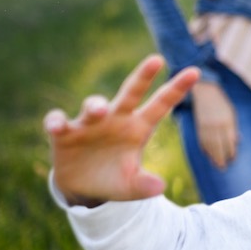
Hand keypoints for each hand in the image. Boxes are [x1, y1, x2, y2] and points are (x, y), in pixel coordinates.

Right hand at [44, 56, 198, 206]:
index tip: (195, 72)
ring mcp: (90, 124)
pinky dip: (55, 121)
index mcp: (138, 128)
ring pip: (93, 105)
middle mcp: (116, 119)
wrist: (84, 187)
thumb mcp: (131, 187)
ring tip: (99, 109)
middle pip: (131, 93)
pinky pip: (58, 121)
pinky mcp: (64, 133)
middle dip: (143, 77)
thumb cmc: (114, 180)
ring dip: (95, 104)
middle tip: (157, 60)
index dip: (177, 89)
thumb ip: (144, 186)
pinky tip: (56, 126)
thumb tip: (160, 189)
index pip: (161, 105)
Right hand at [192, 80, 237, 168]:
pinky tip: (208, 155)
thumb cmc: (221, 103)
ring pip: (210, 146)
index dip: (231, 152)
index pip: (230, 141)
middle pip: (219, 146)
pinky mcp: (198, 126)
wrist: (204, 91)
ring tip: (216, 165)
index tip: (233, 159)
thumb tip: (237, 141)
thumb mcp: (231, 113)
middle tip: (223, 168)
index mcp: (227, 122)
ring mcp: (206, 126)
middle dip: (221, 158)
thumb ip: (233, 128)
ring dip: (213, 157)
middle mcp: (217, 125)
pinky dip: (205, 149)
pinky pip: (202, 141)